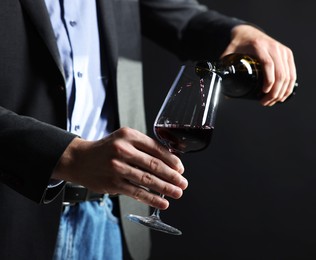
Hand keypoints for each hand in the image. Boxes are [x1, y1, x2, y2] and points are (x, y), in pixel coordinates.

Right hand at [52, 127, 186, 209]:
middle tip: (183, 183)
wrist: (79, 159)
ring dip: (165, 188)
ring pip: (147, 180)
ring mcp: (117, 167)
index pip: (156, 148)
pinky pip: (137, 192)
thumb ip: (144, 146)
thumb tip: (169, 160)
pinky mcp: (113, 183)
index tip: (181, 168)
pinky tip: (162, 202)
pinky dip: (152, 198)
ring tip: (177, 193)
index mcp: (129, 136)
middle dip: (172, 176)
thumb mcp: (124, 139)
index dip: (172, 160)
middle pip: (154, 165)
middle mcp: (123, 150)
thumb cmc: (106, 149)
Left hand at [221, 24, 296, 105]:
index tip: (263, 93)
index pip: (268, 65)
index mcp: (259, 46)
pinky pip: (292, 72)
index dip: (268, 81)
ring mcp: (282, 50)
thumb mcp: (229, 52)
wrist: (248, 32)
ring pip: (288, 75)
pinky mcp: (287, 54)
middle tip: (265, 102)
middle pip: (280, 73)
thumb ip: (223, 66)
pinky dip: (289, 86)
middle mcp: (273, 47)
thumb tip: (220, 85)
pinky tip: (283, 95)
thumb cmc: (238, 44)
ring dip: (282, 91)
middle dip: (274, 92)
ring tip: (272, 101)